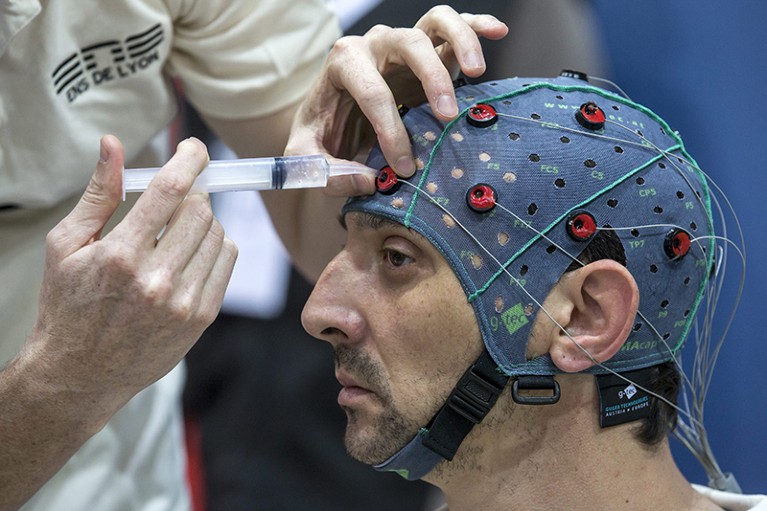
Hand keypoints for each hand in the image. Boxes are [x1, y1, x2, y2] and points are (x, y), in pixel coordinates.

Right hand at [24, 135, 236, 413]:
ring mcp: (183, 301)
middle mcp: (156, 279)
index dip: (189, 159)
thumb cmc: (67, 305)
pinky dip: (216, 245)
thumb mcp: (66, 245)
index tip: (193, 148)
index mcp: (120, 255)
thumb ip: (98, 193)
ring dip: (204, 220)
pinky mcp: (201, 317)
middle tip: (177, 197)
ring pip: (217, 233)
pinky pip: (227, 260)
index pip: (170, 189)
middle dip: (192, 193)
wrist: (80, 373)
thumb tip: (113, 144)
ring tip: (178, 228)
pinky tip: (192, 250)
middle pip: (200, 209)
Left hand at [286, 5, 507, 196]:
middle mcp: (374, 44)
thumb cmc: (322, 136)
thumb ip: (323, 173)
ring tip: (476, 73)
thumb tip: (369, 180)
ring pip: (435, 22)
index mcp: (342, 63)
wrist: (332, 121)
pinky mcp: (426, 49)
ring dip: (460, 43)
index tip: (403, 166)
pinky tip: (498, 33)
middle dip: (431, 79)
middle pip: (408, 43)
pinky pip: (453, 25)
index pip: (371, 91)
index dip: (390, 130)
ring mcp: (401, 43)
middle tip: (447, 116)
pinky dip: (476, 25)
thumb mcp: (306, 158)